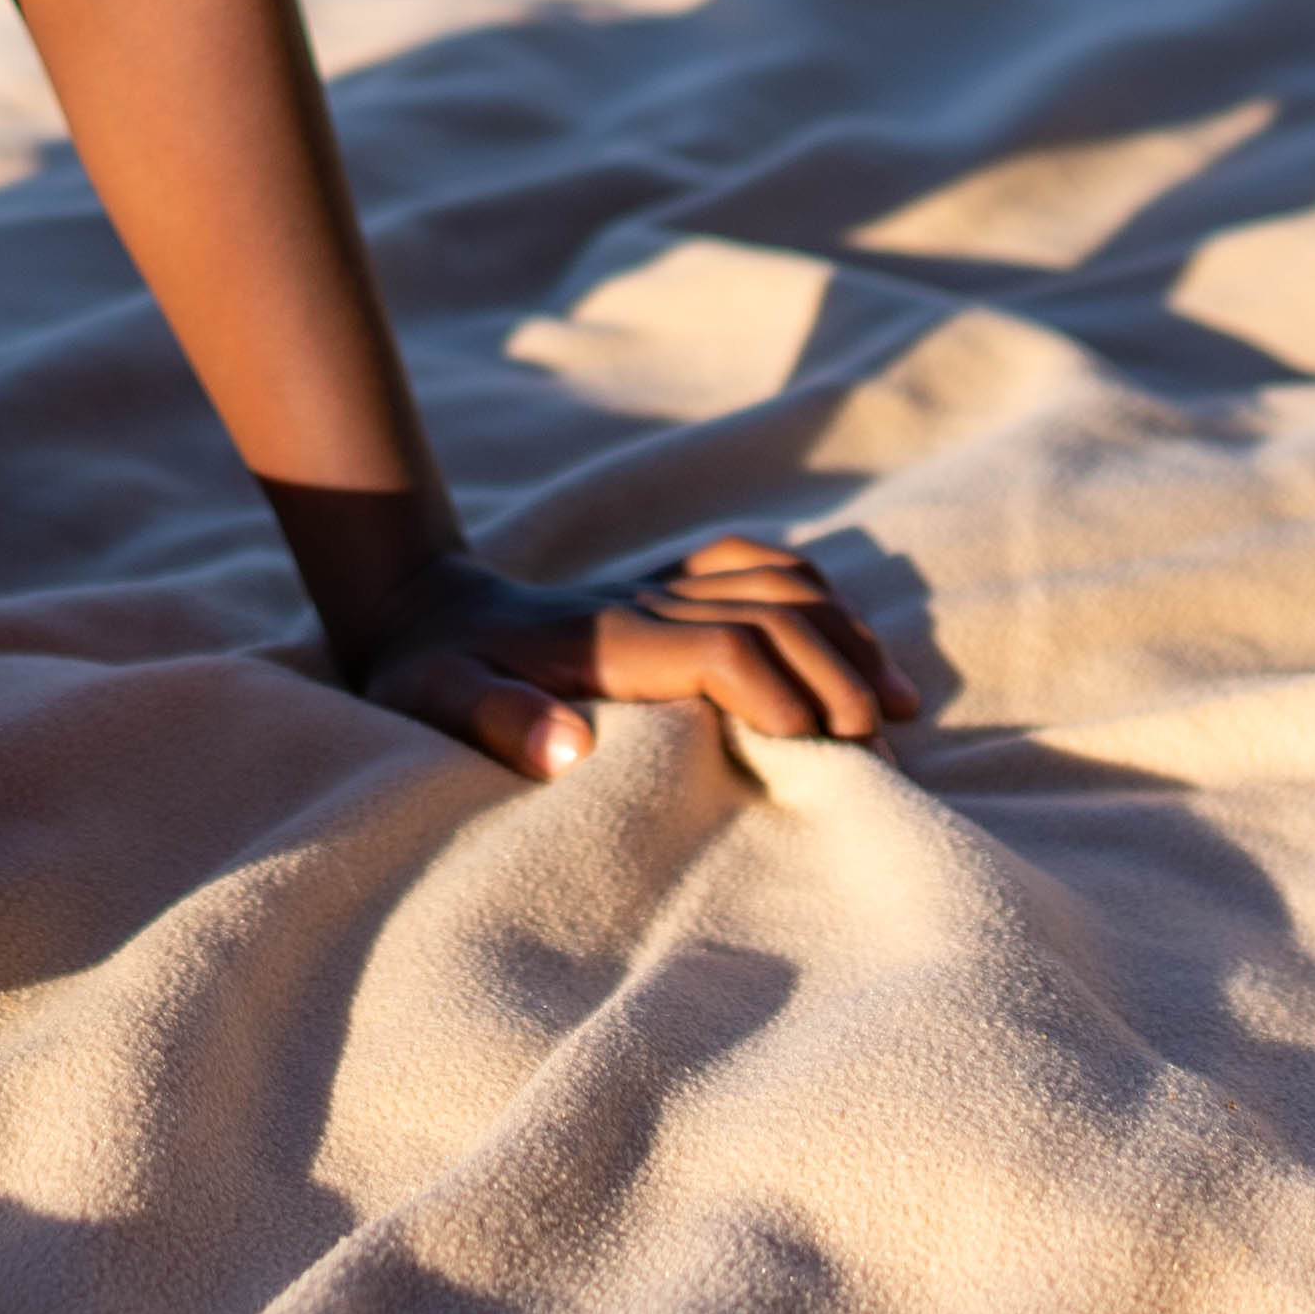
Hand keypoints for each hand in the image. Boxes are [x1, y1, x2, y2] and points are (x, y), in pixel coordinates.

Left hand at [350, 534, 921, 774]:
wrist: (418, 605)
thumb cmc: (428, 675)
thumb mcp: (436, 703)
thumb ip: (497, 722)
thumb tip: (567, 748)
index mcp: (606, 639)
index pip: (722, 647)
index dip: (779, 689)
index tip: (821, 748)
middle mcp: (647, 600)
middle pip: (774, 612)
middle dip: (837, 671)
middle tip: (881, 744)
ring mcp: (660, 584)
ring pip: (781, 582)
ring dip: (845, 633)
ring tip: (896, 702)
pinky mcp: (665, 580)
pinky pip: (758, 565)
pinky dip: (818, 594)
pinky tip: (852, 638)